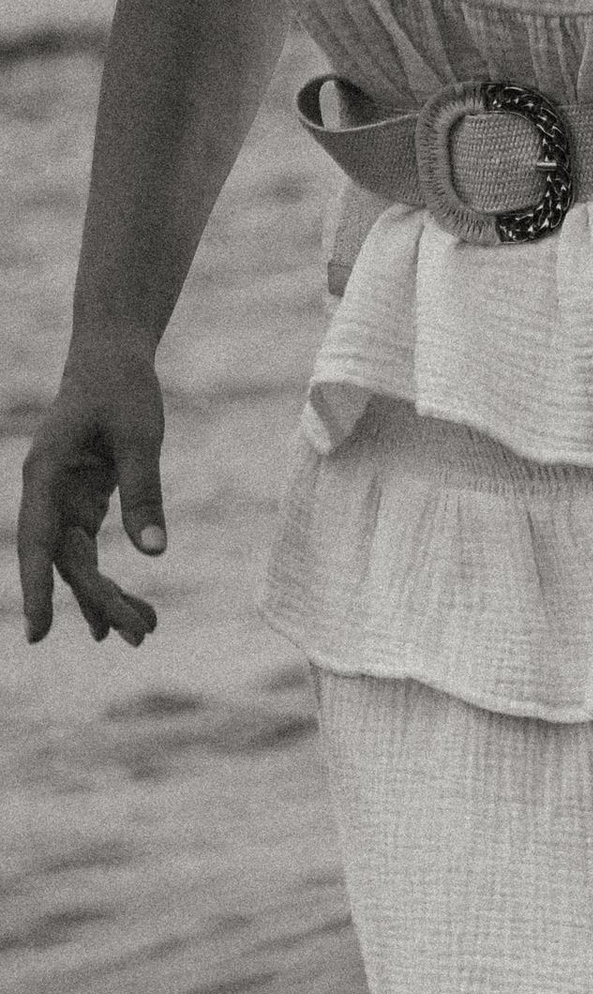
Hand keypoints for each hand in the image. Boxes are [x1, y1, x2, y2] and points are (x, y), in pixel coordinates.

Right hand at [17, 336, 167, 645]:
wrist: (112, 356)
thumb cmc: (122, 388)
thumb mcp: (140, 437)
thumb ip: (145, 493)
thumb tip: (155, 554)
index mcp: (46, 473)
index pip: (38, 542)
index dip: (37, 589)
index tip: (39, 633)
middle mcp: (47, 492)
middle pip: (66, 561)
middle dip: (98, 601)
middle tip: (137, 637)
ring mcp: (63, 499)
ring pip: (79, 562)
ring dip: (107, 598)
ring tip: (144, 634)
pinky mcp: (84, 500)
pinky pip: (92, 550)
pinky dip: (112, 578)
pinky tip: (133, 612)